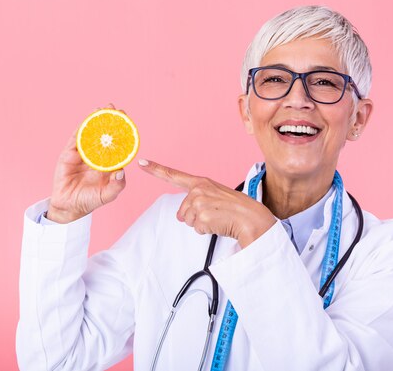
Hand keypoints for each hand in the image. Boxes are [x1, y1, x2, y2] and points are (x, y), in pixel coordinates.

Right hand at [47, 104, 126, 223]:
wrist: (69, 206)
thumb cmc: (89, 201)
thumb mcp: (107, 195)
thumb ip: (117, 185)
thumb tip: (122, 172)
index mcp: (108, 164)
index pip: (117, 146)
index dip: (122, 134)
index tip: (128, 122)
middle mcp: (96, 156)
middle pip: (104, 136)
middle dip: (111, 122)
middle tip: (117, 110)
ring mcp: (82, 154)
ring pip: (91, 134)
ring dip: (96, 121)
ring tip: (103, 109)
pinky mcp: (69, 154)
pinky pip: (77, 139)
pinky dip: (82, 128)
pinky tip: (89, 119)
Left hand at [139, 160, 275, 247]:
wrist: (252, 218)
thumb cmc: (237, 209)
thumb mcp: (216, 196)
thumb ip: (198, 199)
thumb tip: (184, 216)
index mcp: (201, 182)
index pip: (173, 175)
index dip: (155, 169)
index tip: (141, 162)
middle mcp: (198, 189)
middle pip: (182, 212)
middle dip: (195, 218)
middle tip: (215, 215)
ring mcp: (199, 201)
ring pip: (188, 221)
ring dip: (202, 225)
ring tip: (218, 218)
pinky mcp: (201, 215)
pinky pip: (197, 229)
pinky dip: (207, 230)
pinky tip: (219, 224)